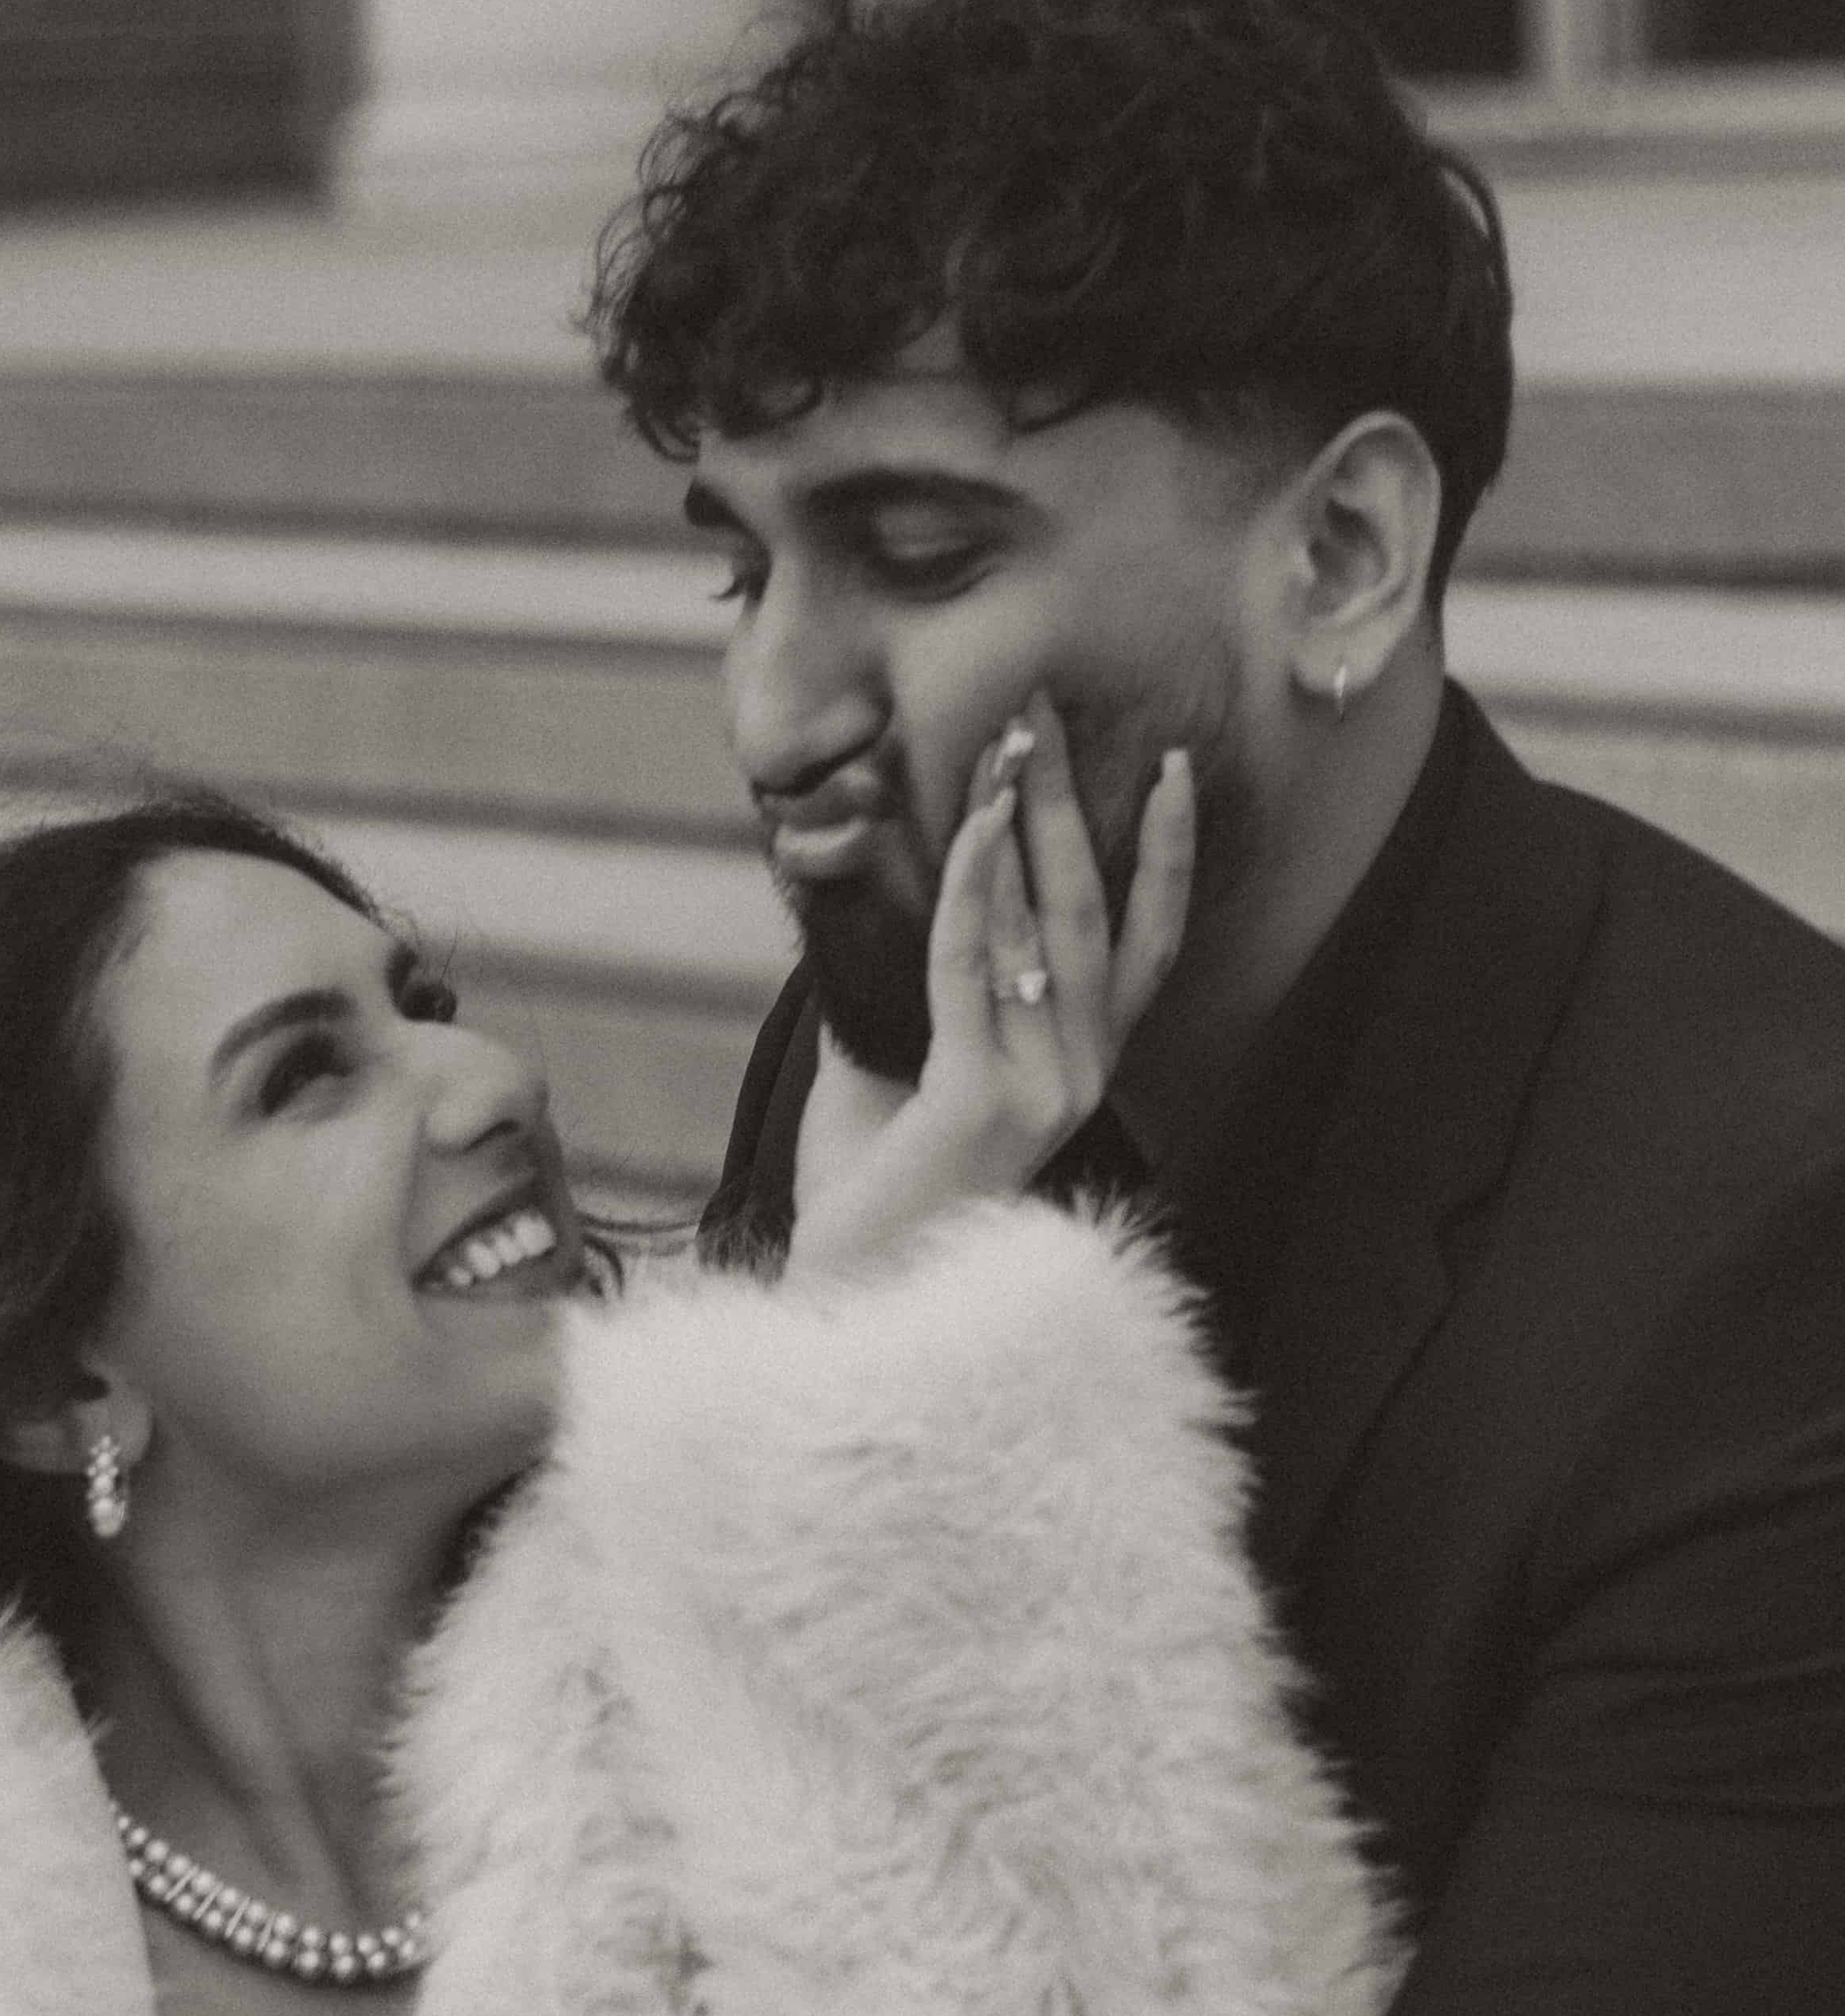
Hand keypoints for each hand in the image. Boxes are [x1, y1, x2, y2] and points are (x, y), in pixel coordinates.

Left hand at [789, 695, 1195, 1283]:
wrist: (847, 1300)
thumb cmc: (870, 1191)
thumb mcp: (893, 1067)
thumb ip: (910, 988)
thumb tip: (866, 893)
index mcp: (1078, 1070)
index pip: (1147, 949)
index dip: (1166, 858)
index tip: (1168, 770)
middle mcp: (1079, 1078)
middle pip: (1096, 915)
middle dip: (1075, 807)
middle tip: (1050, 715)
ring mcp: (1039, 1093)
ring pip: (1045, 931)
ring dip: (1022, 827)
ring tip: (1007, 748)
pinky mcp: (979, 1103)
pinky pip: (974, 970)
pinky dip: (968, 893)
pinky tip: (965, 832)